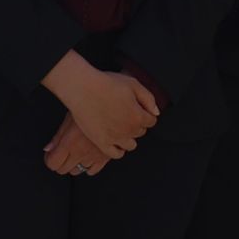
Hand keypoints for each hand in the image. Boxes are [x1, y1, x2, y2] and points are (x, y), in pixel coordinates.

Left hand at [43, 115, 111, 175]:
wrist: (113, 109)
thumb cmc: (91, 109)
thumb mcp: (70, 119)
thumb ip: (58, 137)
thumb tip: (48, 149)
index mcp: (69, 143)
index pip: (53, 163)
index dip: (49, 159)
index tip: (51, 154)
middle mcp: (80, 153)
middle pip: (63, 170)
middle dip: (60, 163)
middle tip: (61, 153)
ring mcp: (93, 157)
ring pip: (78, 171)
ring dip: (74, 164)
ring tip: (76, 153)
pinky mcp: (105, 158)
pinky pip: (93, 171)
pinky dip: (88, 166)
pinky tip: (88, 156)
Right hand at [44, 51, 158, 155]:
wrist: (82, 89)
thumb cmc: (106, 84)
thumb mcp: (133, 84)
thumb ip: (148, 98)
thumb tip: (155, 112)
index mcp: (138, 116)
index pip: (151, 121)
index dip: (145, 113)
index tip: (138, 109)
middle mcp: (129, 130)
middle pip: (140, 132)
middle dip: (136, 124)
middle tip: (126, 114)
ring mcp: (115, 138)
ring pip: (130, 145)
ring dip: (129, 137)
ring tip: (121, 128)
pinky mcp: (101, 143)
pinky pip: (115, 154)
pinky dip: (118, 150)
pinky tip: (115, 142)